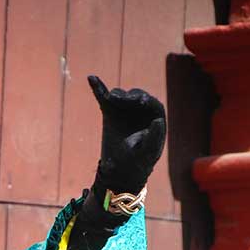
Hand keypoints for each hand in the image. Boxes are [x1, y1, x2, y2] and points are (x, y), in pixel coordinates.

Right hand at [88, 75, 166, 194]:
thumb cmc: (137, 163)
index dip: (144, 99)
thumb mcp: (146, 154)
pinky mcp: (110, 111)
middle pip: (135, 96)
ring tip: (110, 99)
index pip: (150, 103)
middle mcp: (140, 109)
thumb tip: (158, 121)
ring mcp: (124, 109)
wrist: (119, 171)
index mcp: (154, 117)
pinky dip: (98, 88)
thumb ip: (153, 138)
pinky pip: (103, 97)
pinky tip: (91, 79)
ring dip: (115, 96)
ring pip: (120, 96)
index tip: (139, 100)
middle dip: (127, 97)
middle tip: (117, 100)